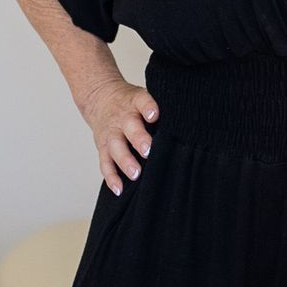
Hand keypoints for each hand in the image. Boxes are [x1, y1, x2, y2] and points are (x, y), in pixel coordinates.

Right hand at [80, 73, 157, 193]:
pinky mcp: (102, 147)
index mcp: (135, 102)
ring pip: (116, 147)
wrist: (100, 98)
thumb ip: (158, 110)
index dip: (148, 107)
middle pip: (129, 127)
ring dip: (125, 161)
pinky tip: (119, 189)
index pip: (142, 101)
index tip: (154, 115)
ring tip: (135, 174)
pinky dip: (111, 177)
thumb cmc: (131, 104)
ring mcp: (111, 133)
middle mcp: (122, 118)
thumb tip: (186, 127)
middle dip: (138, 139)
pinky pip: (105, 163)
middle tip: (148, 152)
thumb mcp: (143, 98)